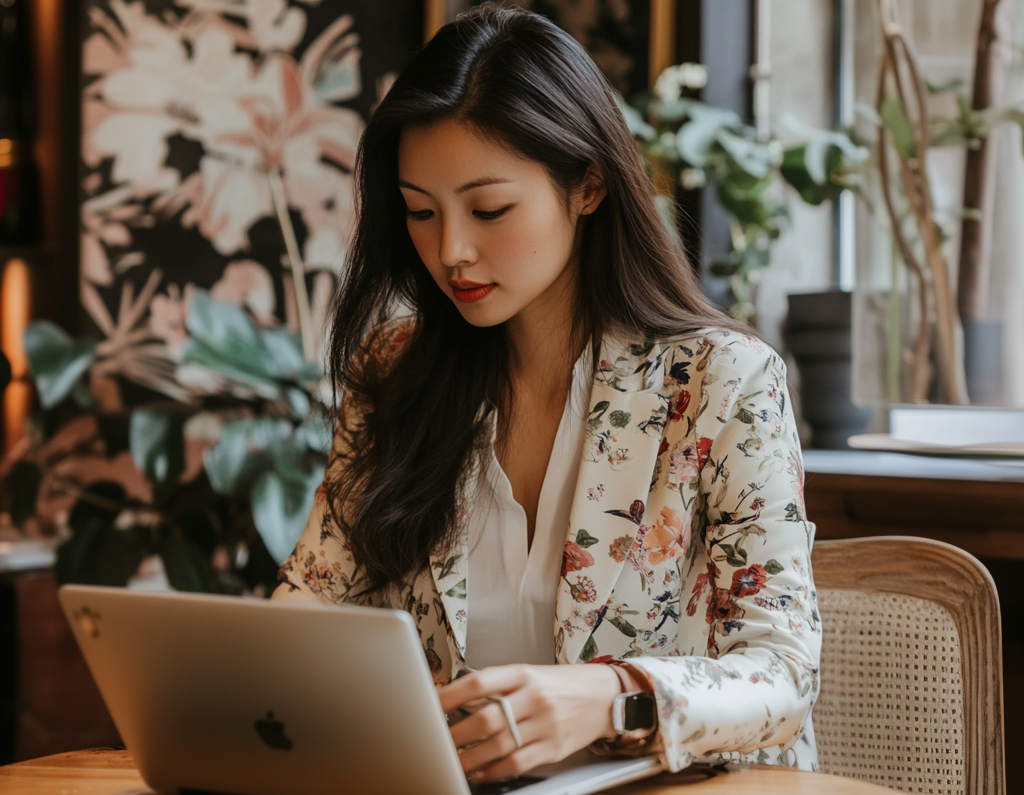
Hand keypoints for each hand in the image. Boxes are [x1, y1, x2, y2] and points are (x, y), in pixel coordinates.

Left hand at [437, 663, 620, 783]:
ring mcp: (546, 723)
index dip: (452, 694)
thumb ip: (500, 686)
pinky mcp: (555, 747)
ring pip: (500, 745)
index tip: (431, 704)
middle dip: (456, 734)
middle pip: (487, 718)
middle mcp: (534, 697)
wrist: (604, 696)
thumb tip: (458, 701)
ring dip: (471, 758)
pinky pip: (519, 763)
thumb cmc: (561, 684)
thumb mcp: (531, 673)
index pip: (480, 681)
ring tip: (453, 761)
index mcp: (524, 673)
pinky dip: (495, 772)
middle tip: (436, 742)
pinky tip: (481, 774)